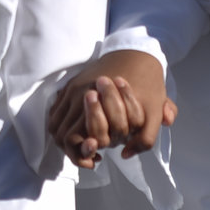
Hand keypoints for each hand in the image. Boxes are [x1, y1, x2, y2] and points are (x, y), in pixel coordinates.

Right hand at [45, 49, 175, 169]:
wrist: (137, 54)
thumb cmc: (147, 85)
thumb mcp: (155, 113)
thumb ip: (145, 139)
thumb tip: (125, 154)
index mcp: (101, 105)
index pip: (77, 138)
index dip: (84, 154)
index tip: (98, 155)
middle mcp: (81, 96)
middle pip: (62, 134)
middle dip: (73, 150)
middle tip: (91, 153)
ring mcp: (73, 90)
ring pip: (55, 124)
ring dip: (64, 139)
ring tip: (82, 145)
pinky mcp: (70, 85)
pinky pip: (54, 110)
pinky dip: (60, 124)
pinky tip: (75, 129)